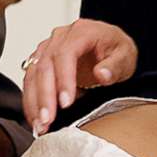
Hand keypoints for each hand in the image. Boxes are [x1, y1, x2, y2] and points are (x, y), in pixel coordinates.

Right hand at [18, 19, 138, 133]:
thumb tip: (102, 74)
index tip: (66, 103)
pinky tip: (34, 117)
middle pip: (45, 66)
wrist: (109, 43)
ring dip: (33, 101)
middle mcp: (59, 38)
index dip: (63, 79)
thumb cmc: (116, 48)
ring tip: (39, 124)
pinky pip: (30, 80)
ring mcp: (48, 48)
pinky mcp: (41, 60)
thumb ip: (115, 66)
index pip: (65, 54)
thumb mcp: (125, 55)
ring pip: (33, 74)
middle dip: (45, 96)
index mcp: (81, 32)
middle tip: (47, 119)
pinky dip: (31, 100)